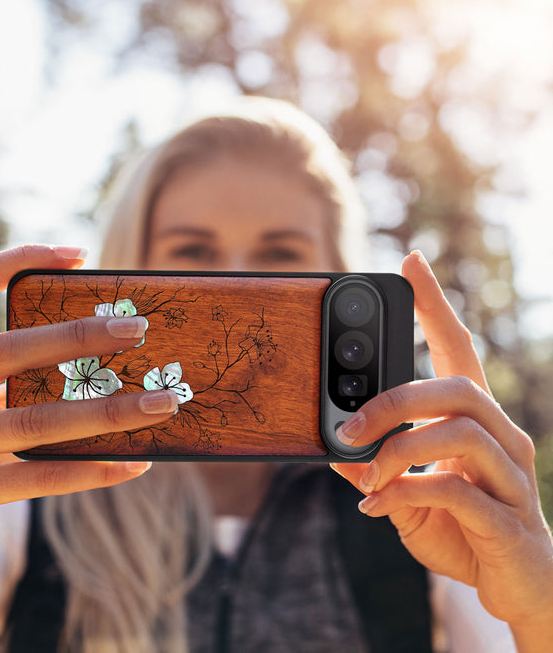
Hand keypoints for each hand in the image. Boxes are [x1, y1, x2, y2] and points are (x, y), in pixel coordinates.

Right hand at [0, 245, 177, 592]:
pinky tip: (134, 464)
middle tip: (138, 328)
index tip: (78, 254)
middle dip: (77, 336)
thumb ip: (9, 381)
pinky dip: (90, 470)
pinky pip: (35, 478)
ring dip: (106, 412)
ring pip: (30, 421)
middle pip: (4, 350)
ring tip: (161, 404)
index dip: (15, 260)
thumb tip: (103, 355)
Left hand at [331, 251, 552, 643]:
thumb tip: (333, 449)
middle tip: (348, 426)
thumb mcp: (407, 493)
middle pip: (457, 387)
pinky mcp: (509, 519)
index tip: (411, 262)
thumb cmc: (462, 530)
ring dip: (398, 450)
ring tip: (365, 475)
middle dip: (394, 400)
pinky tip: (377, 507)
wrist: (517, 588)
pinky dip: (406, 492)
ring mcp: (512, 476)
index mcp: (475, 421)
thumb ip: (376, 468)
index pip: (458, 349)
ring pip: (459, 432)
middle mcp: (502, 437)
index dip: (435, 305)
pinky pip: (456, 490)